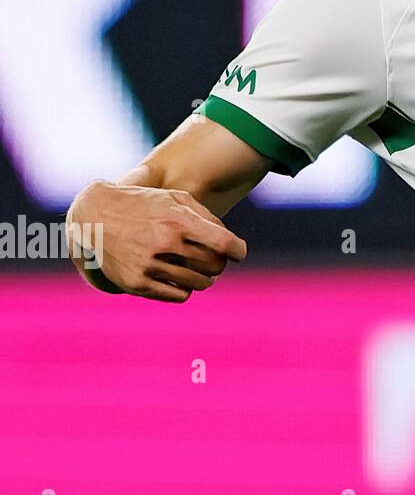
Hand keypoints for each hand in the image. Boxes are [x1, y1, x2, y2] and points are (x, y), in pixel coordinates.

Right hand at [67, 180, 247, 301]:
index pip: (223, 243)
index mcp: (177, 221)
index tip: (238, 252)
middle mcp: (164, 244)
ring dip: (205, 277)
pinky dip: (186, 288)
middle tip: (215, 258)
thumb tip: (231, 244)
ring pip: (199, 283)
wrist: (95, 217)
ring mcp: (148, 266)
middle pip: (214, 265)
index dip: (237, 250)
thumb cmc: (144, 204)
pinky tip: (181, 277)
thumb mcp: (176, 198)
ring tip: (199, 268)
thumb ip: (207, 218)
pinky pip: (179, 295)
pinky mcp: (136, 284)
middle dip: (220, 262)